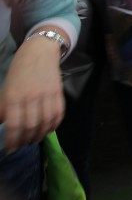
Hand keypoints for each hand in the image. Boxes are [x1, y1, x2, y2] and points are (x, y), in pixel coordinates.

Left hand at [0, 34, 65, 151]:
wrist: (40, 51)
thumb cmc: (19, 70)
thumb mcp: (6, 88)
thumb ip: (3, 108)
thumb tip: (2, 124)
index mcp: (14, 95)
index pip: (14, 124)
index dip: (12, 140)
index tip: (10, 148)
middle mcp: (30, 96)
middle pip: (31, 125)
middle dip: (25, 140)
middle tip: (21, 145)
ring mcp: (46, 94)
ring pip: (45, 122)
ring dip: (40, 135)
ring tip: (34, 140)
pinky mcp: (58, 92)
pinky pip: (58, 113)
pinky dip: (54, 125)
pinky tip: (48, 130)